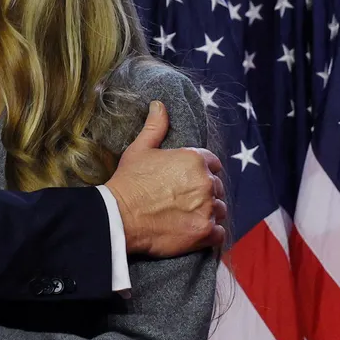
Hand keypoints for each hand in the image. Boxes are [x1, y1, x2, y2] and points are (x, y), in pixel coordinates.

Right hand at [105, 101, 226, 256]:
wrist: (119, 216)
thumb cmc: (129, 181)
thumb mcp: (140, 149)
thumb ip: (155, 126)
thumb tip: (159, 105)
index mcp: (194, 159)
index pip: (212, 163)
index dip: (201, 171)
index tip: (187, 180)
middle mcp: (206, 182)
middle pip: (217, 187)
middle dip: (204, 193)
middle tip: (183, 200)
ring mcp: (207, 208)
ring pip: (220, 210)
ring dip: (208, 213)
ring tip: (186, 216)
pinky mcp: (204, 232)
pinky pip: (219, 233)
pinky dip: (209, 233)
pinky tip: (193, 230)